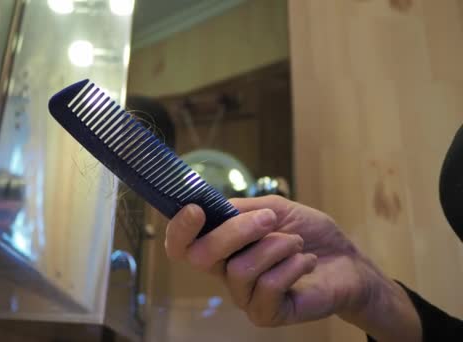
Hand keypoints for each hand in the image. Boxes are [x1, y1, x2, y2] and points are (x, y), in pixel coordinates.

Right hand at [165, 195, 420, 340]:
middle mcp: (225, 273)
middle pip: (202, 256)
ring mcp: (244, 296)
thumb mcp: (275, 208)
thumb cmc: (309, 233)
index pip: (181, 245)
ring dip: (277, 246)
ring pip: (240, 269)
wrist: (347, 261)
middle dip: (236, 231)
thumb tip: (213, 206)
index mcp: (222, 246)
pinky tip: (307, 262)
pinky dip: (293, 265)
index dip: (179, 229)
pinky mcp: (266, 314)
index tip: (197, 209)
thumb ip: (241, 208)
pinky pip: (268, 286)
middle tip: (271, 219)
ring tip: (298, 244)